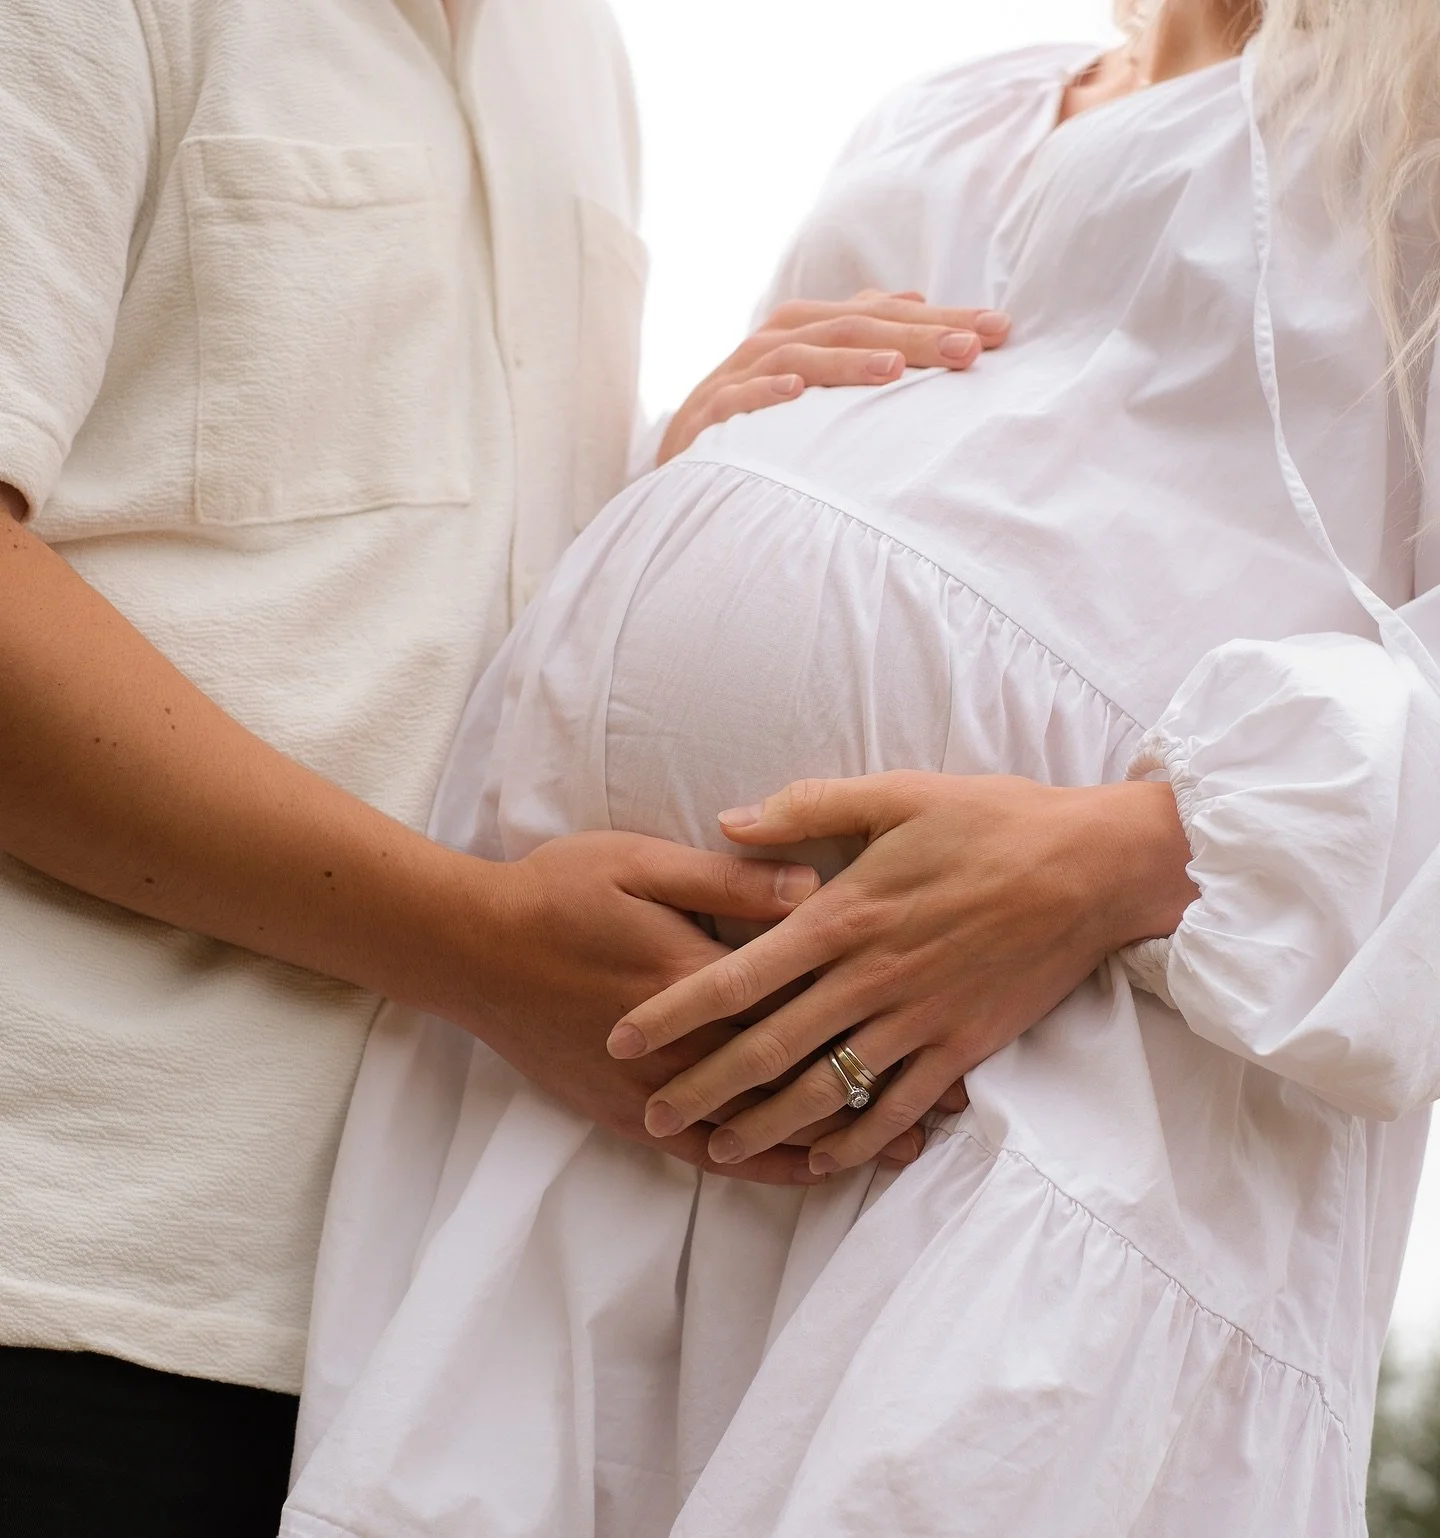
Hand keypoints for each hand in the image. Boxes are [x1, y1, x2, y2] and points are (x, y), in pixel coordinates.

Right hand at [455, 830, 922, 1183]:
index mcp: (699, 973)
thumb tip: (814, 890)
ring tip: (909, 1146)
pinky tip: (811, 1172)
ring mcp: (655, 1090)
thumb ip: (729, 880)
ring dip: (842, 1137)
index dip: (878, 1016)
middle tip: (957, 1101)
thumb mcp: (641, 863)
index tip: (945, 1021)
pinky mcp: (626, 1115)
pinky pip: (710, 1154)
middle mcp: (687, 1046)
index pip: (805, 1002)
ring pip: (766, 1125)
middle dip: (882, 1086)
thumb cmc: (557, 891)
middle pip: (799, 1073)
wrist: (470, 950)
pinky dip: (767, 1165)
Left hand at [606, 773, 1196, 1173]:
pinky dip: (856, 1139)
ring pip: (824, 1089)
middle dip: (702, 1087)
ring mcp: (916, 1021)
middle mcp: (870, 979)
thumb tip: (727, 821)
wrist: (1092, 869)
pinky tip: (820, 1159)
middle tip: (650, 1114)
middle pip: (767, 1048)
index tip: (624, 1037)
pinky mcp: (961, 1047)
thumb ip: (807, 809)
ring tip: (716, 1149)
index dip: (675, 1012)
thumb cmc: (992, 821)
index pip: (738, 976)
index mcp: (844, 916)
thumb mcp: (896, 794)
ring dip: (764, 1125)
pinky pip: (898, 1108)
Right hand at [658, 291, 1009, 463]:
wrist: (680, 459)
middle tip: (970, 348)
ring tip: (895, 370)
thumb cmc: (757, 416)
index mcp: (808, 329)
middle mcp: (776, 342)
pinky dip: (765, 395)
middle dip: (913, 336)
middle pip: (851, 328)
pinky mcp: (710, 416)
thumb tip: (912, 300)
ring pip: (799, 358)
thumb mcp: (810, 373)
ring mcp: (741, 376)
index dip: (941, 319)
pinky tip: (794, 396)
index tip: (1001, 331)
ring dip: (847, 363)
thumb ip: (855, 336)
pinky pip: (738, 401)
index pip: (883, 315)